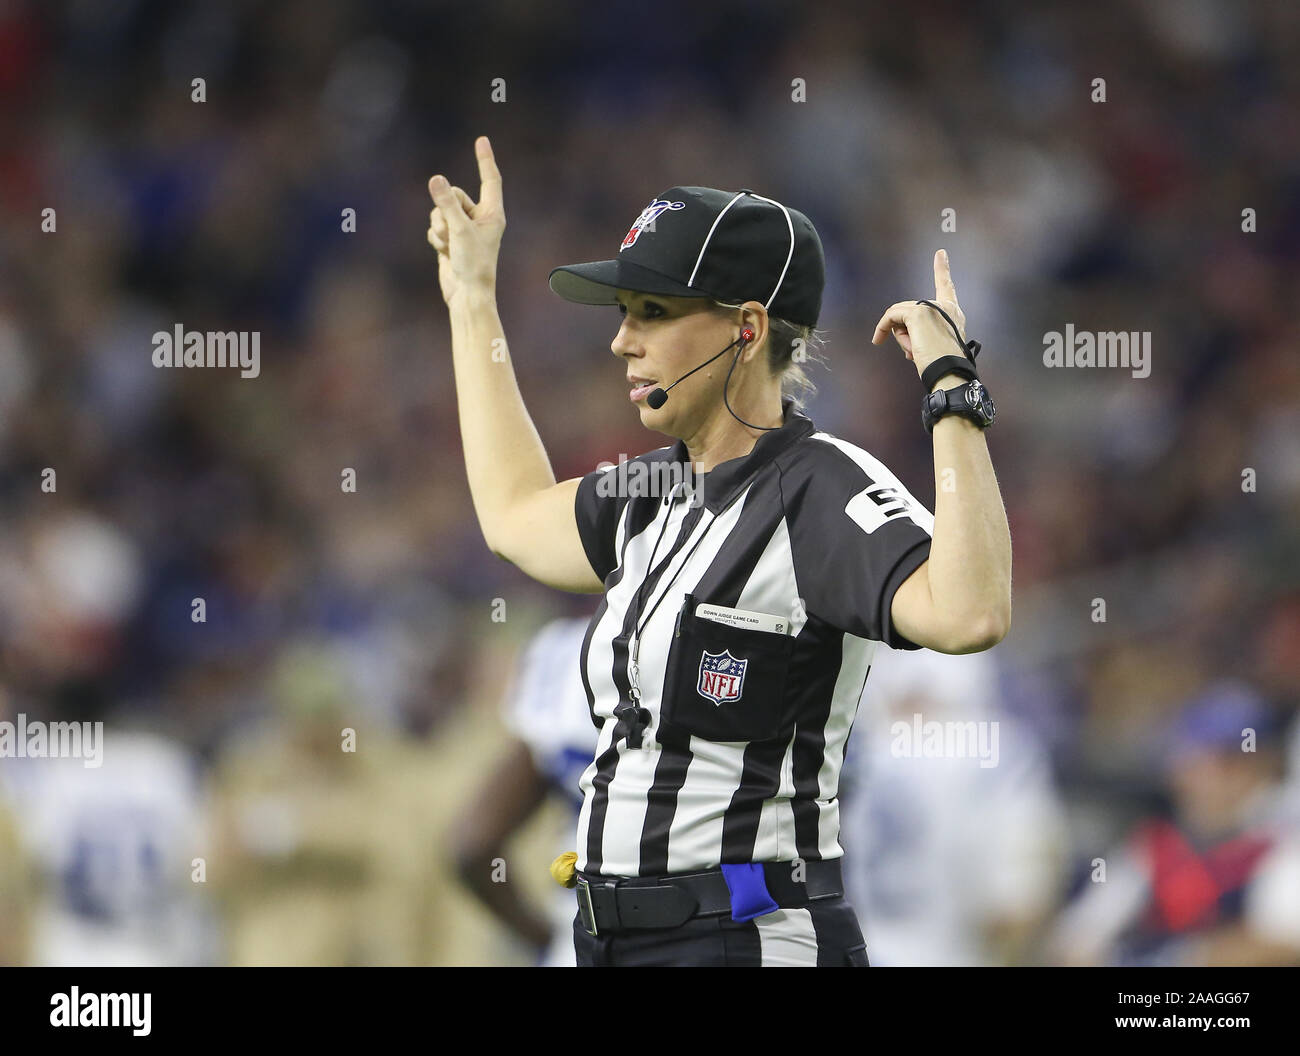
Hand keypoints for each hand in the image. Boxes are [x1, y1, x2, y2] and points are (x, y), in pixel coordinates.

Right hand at [427, 136, 505, 305]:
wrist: (467, 294)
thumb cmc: (473, 264)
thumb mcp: (459, 229)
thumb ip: (447, 203)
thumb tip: (436, 179)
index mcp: (492, 214)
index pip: (490, 180)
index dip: (485, 160)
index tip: (481, 140)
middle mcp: (480, 218)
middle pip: (454, 194)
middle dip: (445, 210)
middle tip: (451, 231)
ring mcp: (464, 229)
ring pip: (440, 211)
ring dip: (440, 227)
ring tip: (449, 246)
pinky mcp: (451, 239)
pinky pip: (436, 226)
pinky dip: (436, 238)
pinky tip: (445, 253)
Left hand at [871, 249, 966, 384]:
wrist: (949, 373)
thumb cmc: (943, 366)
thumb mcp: (934, 344)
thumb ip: (921, 331)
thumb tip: (897, 330)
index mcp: (954, 313)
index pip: (946, 287)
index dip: (942, 269)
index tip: (940, 253)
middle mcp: (945, 306)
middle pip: (911, 310)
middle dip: (905, 332)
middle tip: (914, 352)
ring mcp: (931, 307)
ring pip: (901, 316)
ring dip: (901, 337)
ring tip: (914, 352)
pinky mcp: (918, 314)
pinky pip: (891, 316)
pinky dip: (883, 327)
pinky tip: (878, 340)